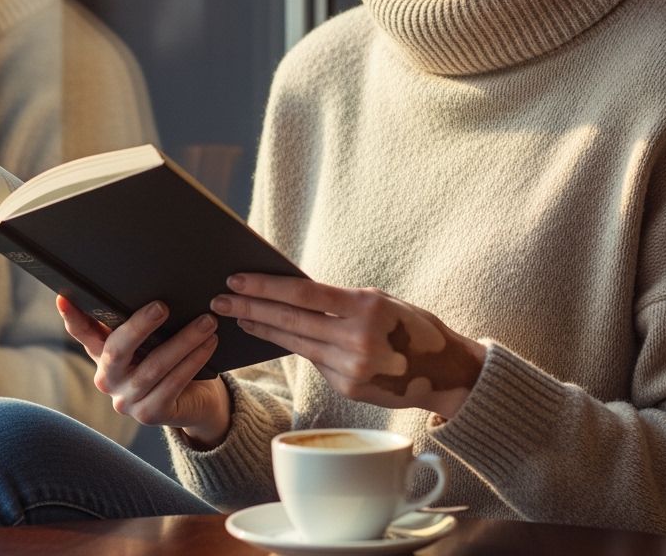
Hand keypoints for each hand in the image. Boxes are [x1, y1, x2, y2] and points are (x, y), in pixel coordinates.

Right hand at [56, 295, 231, 447]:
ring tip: (207, 321)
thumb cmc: (172, 356)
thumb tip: (152, 285)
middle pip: (118, 349)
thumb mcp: (154, 337)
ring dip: (184, 341)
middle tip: (163, 306)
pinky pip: (173, 384)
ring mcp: (126, 400)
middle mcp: (108, 378)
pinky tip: (209, 344)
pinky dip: (193, 361)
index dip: (72, 317)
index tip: (63, 297)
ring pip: (154, 366)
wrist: (196, 397)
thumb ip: (143, 320)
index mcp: (104, 354)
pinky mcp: (149, 414)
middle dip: (140, 325)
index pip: (83, 333)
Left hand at [212, 276, 485, 418]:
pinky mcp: (345, 387)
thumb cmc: (413, 326)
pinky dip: (290, 344)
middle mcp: (355, 338)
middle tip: (220, 298)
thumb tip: (295, 292)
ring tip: (236, 315)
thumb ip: (343, 300)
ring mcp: (349, 367)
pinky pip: (312, 359)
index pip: (304, 294)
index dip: (266, 287)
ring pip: (295, 342)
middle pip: (290, 320)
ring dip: (262, 328)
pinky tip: (270, 332)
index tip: (237, 278)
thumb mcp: (383, 301)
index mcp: (365, 307)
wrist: (446, 372)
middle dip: (251, 307)